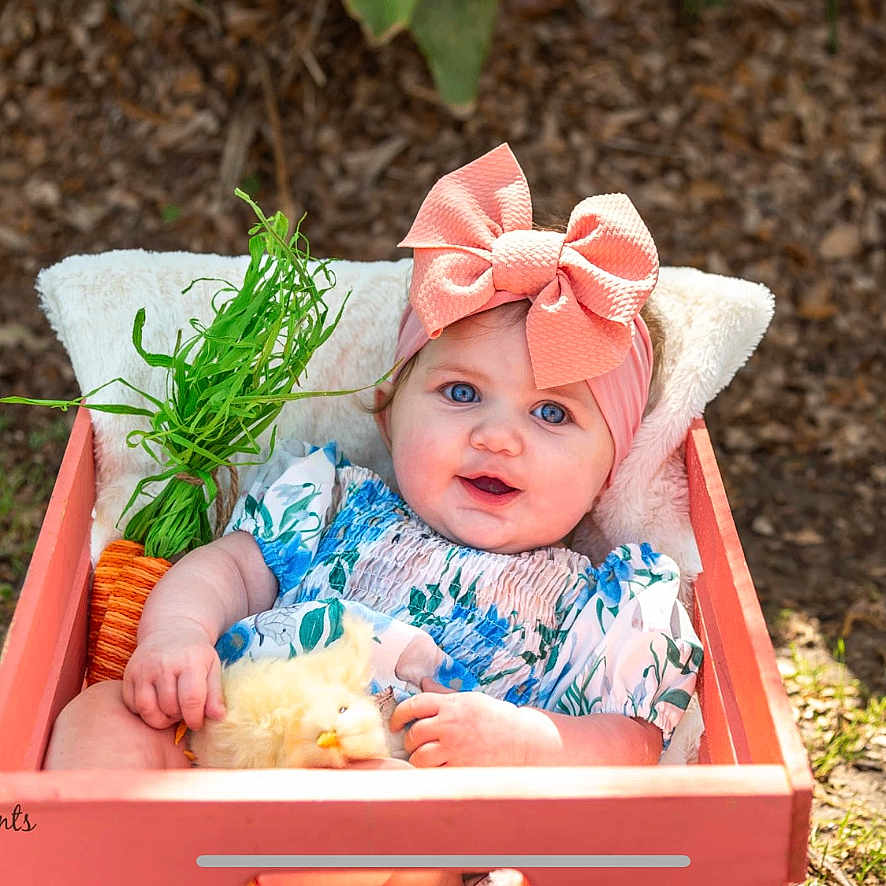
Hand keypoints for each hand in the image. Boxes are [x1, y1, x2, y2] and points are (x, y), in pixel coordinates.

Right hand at [122, 621, 224, 730]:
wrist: (171, 630)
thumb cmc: (195, 653)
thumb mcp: (212, 667)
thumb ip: (215, 694)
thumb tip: (218, 717)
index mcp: (190, 662)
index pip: (191, 700)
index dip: (195, 718)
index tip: (197, 723)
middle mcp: (164, 664)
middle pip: (169, 707)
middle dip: (178, 717)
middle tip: (184, 712)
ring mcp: (143, 669)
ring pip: (147, 709)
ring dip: (160, 719)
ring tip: (170, 712)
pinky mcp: (128, 675)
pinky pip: (132, 705)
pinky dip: (144, 712)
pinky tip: (156, 704)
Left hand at [388, 678, 528, 766]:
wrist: (524, 740)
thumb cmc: (497, 718)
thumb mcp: (470, 699)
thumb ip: (443, 693)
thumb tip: (423, 682)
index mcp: (451, 704)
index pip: (414, 705)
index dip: (399, 715)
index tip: (395, 724)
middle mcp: (450, 724)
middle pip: (414, 733)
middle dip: (410, 741)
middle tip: (414, 744)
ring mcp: (455, 747)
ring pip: (419, 757)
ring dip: (418, 759)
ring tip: (424, 759)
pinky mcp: (461, 768)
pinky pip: (434, 773)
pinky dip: (431, 773)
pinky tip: (437, 769)